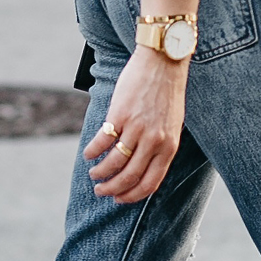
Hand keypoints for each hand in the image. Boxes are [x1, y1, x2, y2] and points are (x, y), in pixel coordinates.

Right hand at [84, 44, 188, 202]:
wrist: (164, 62)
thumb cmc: (167, 93)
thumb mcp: (172, 125)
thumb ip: (160, 146)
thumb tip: (142, 167)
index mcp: (169, 146)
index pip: (150, 183)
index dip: (132, 195)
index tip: (119, 199)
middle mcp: (154, 141)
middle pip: (129, 177)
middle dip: (112, 189)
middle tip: (101, 190)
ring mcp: (137, 128)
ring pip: (114, 162)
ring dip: (100, 173)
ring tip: (94, 174)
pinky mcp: (120, 114)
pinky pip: (103, 141)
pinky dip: (93, 151)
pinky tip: (88, 154)